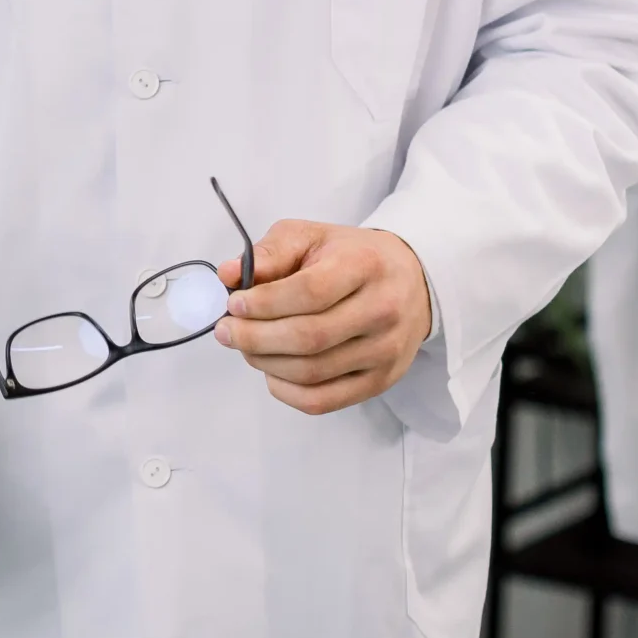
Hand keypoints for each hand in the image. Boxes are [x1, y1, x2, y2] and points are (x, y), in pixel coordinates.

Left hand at [214, 222, 432, 414]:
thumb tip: (227, 275)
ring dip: (264, 362)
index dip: (264, 303)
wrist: (410, 280)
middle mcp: (382, 311)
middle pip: (308, 338)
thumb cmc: (350, 257)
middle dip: (254, 337)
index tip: (234, 303)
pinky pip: (323, 400)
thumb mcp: (310, 237)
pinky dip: (285, 390)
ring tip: (245, 345)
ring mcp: (384, 352)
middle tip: (226, 330)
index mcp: (364, 266)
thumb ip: (269, 254)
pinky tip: (270, 370)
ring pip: (311, 373)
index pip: (310, 292)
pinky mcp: (380, 381)